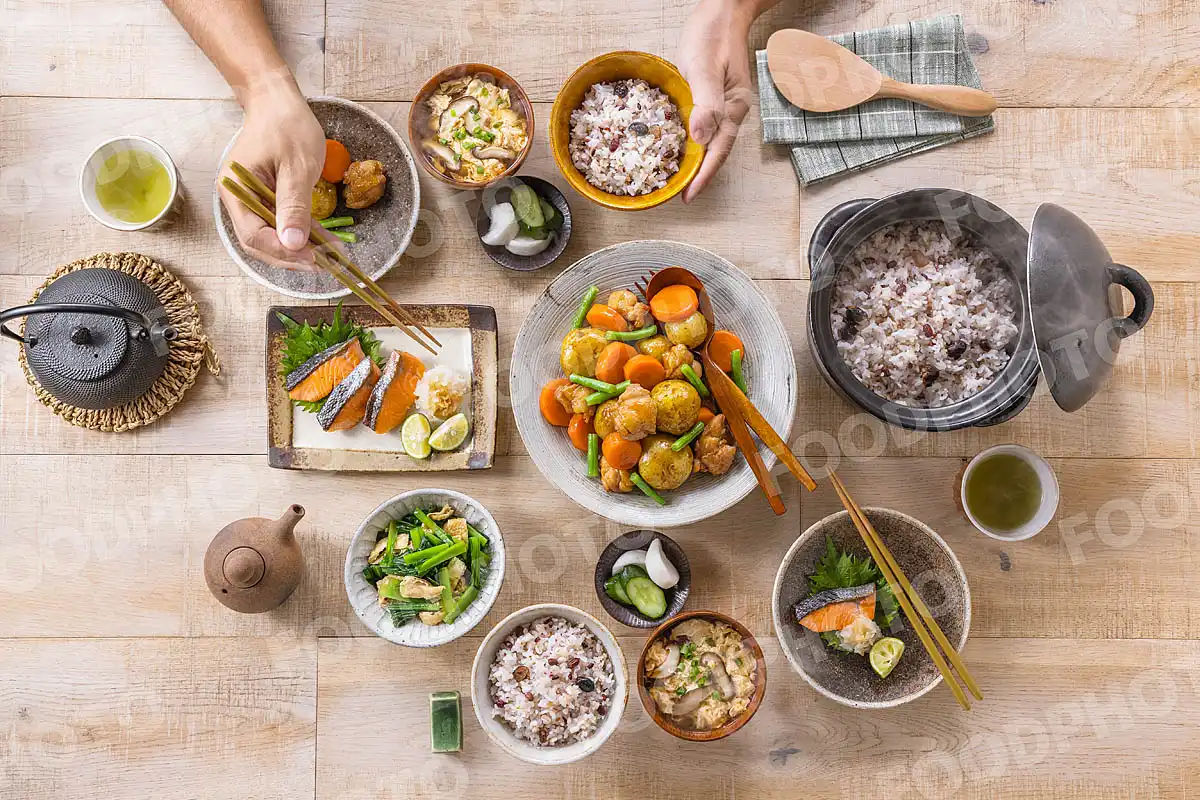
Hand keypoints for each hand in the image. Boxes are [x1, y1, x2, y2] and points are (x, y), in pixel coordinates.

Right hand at [219, 82, 324, 269]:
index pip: (254, 236)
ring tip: (330, 255)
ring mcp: (249, 200)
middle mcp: (237, 199)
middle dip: (292, 256)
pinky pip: (279, 224)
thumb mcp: (297, 166)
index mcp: (235, 190)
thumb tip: (293, 244)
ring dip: (299, 249)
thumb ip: (294, 206)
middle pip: (260, 243)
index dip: (283, 252)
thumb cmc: (287, 126)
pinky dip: (300, 234)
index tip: (313, 258)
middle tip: (325, 263)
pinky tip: (324, 241)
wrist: (277, 100)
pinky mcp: (264, 198)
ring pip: (270, 237)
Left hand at [677, 0, 756, 202]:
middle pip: (717, 151)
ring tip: (679, 180)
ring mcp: (725, 106)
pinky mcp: (715, 99)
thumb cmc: (712, 35)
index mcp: (733, 108)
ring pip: (711, 142)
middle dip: (700, 175)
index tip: (689, 196)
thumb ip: (705, 103)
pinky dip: (694, 143)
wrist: (723, 11)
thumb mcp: (703, 68)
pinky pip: (705, 128)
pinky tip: (681, 149)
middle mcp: (732, 112)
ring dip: (697, 162)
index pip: (718, 151)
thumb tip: (700, 138)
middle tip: (680, 195)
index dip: (703, 176)